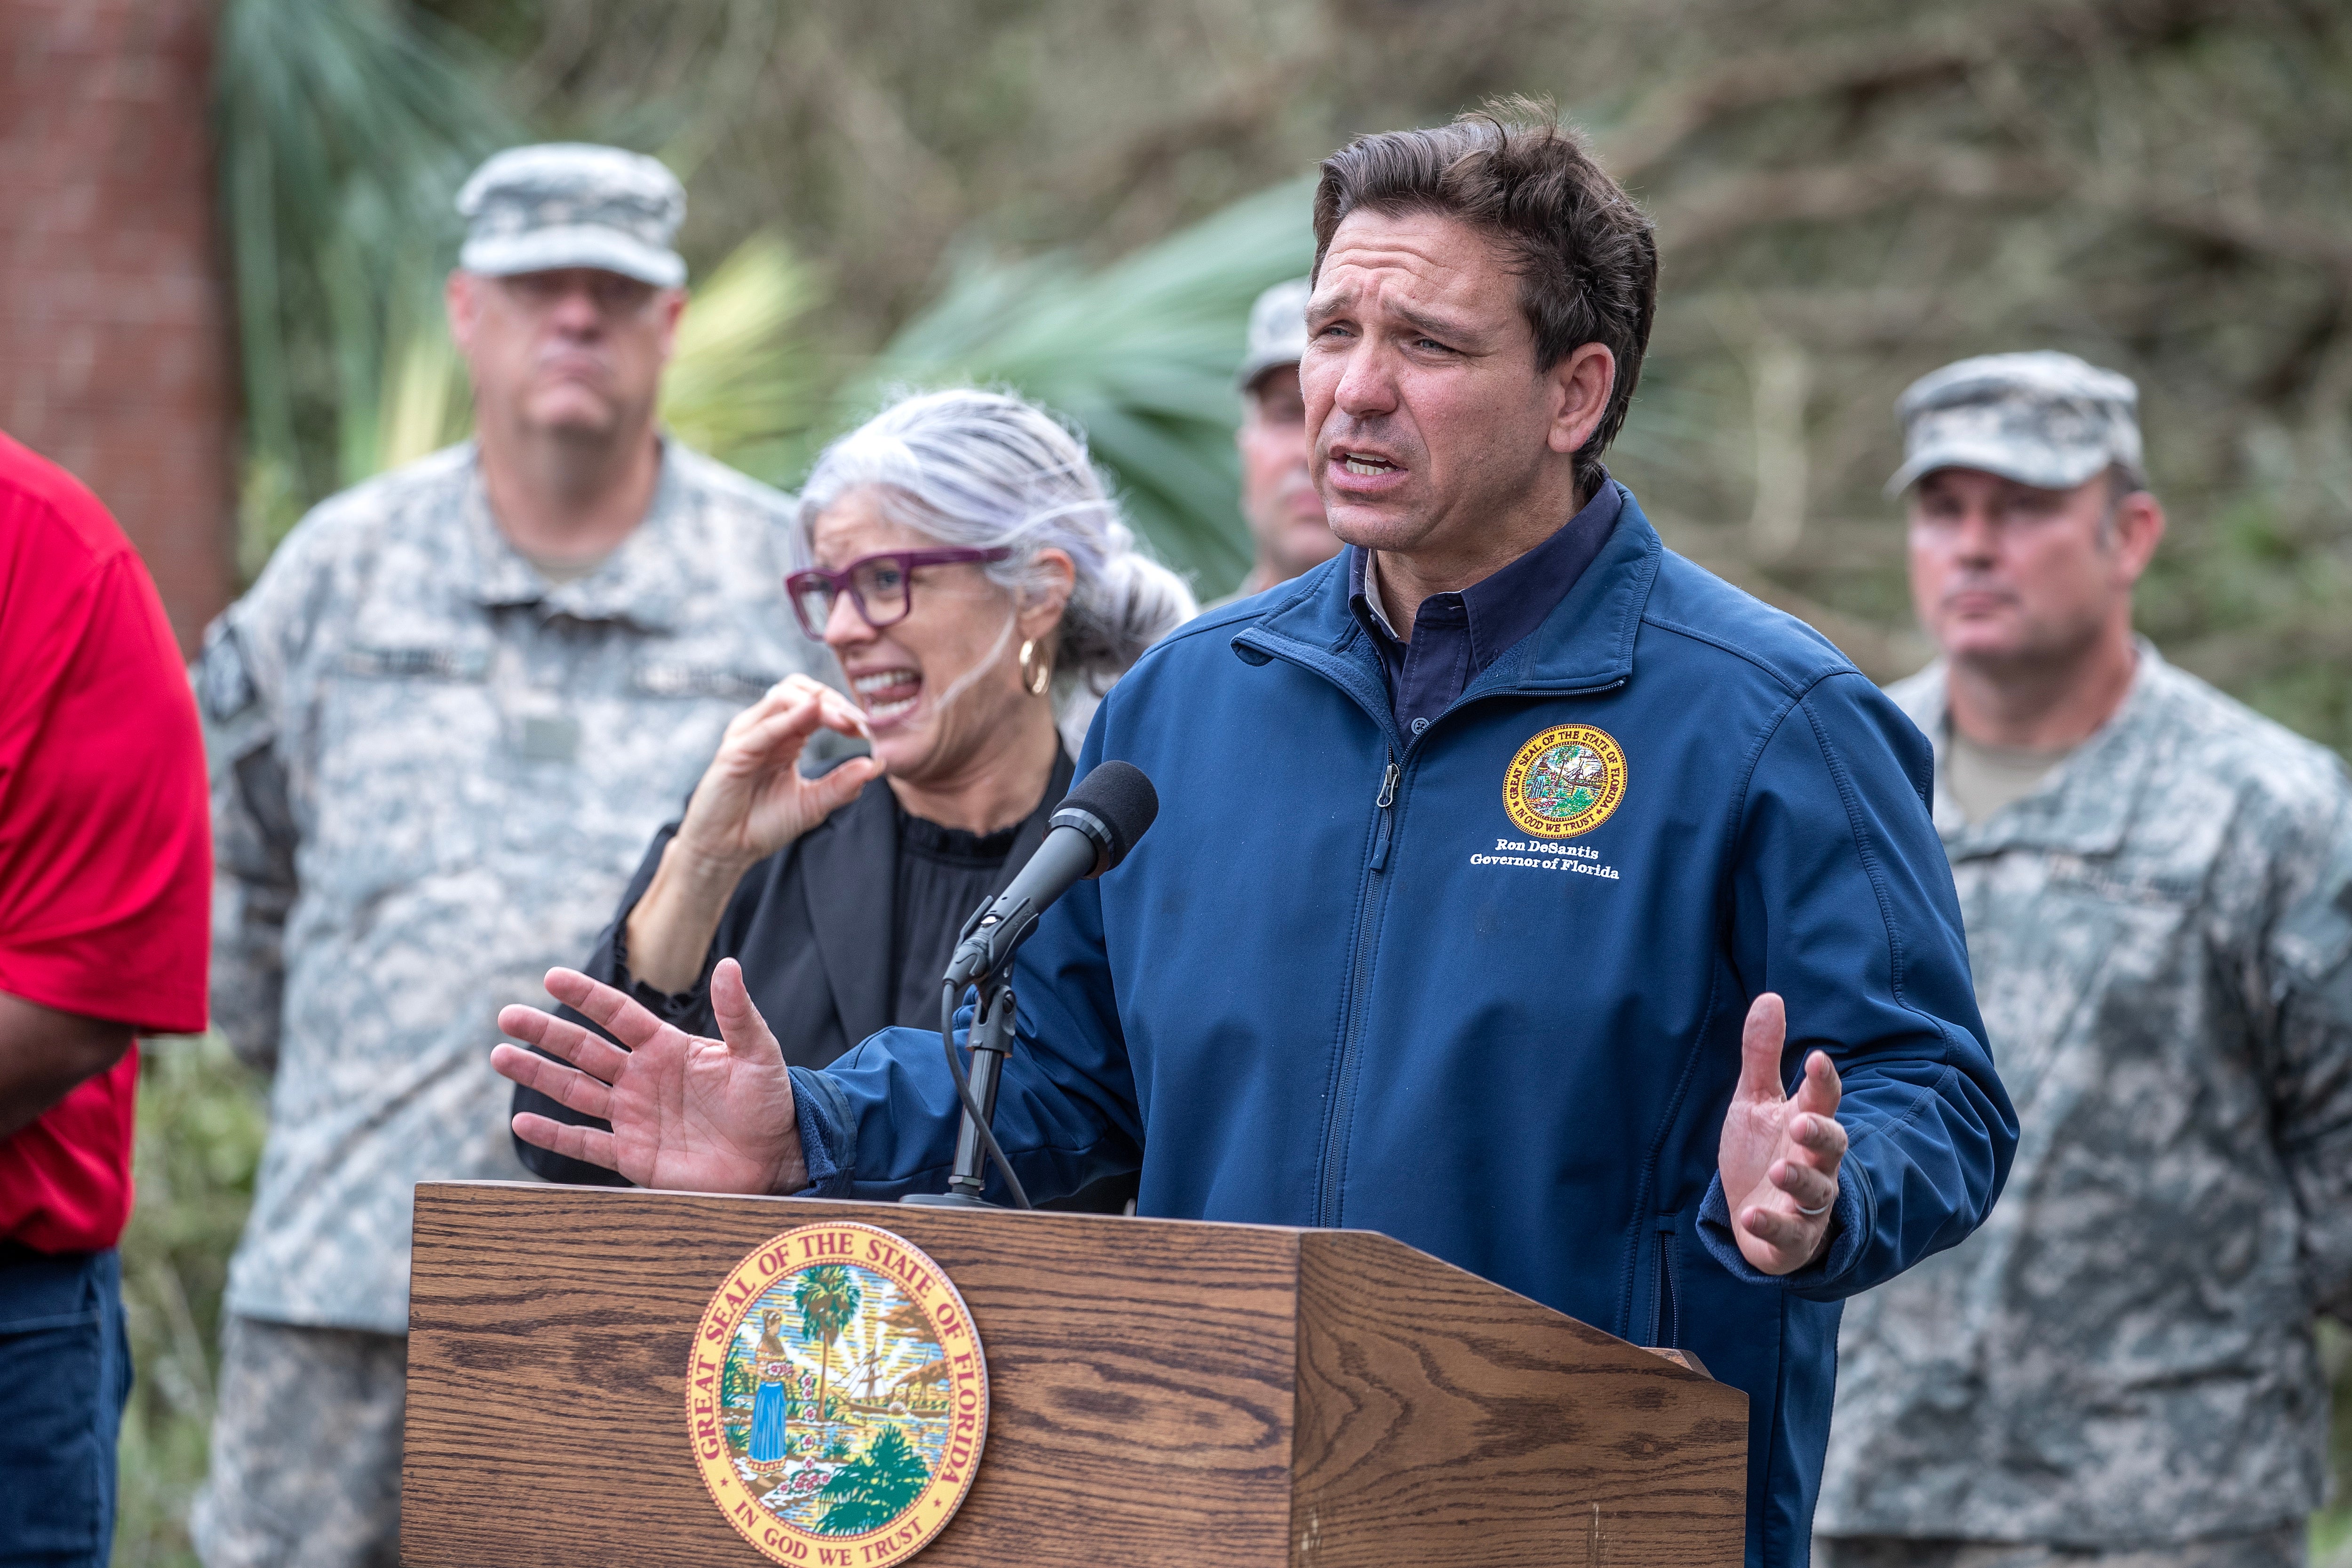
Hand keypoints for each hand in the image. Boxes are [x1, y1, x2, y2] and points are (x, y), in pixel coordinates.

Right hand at [492, 959, 806, 1193]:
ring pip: (575, 1091)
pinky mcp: (632, 1156)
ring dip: (537, 1075)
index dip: (586, 996)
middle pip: (584, 1049)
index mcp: (667, 1047)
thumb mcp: (758, 1053)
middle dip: (545, 1033)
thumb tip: (728, 965)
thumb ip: (738, 1014)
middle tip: (507, 1015)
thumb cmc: (770, 1101)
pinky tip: (522, 1121)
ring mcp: (633, 1116)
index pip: (618, 1014)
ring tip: (499, 1056)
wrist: (777, 1157)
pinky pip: (585, 1144)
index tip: (551, 977)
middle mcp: (642, 1078)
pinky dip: (553, 1135)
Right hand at [675, 674, 879, 870]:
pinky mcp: (733, 752)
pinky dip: (789, 718)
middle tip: (860, 721)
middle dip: (834, 700)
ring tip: (845, 719)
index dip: (844, 709)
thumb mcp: (813, 804)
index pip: (816, 703)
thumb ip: (842, 784)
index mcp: (786, 736)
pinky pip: (763, 728)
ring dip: (818, 703)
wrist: (727, 850)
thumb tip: (877, 765)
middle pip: (800, 690)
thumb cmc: (763, 824)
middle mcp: (766, 729)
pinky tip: (812, 713)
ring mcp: (748, 737)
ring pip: (782, 697)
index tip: (869, 727)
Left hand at [1715, 992, 1846, 1275]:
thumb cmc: (1763, 1151)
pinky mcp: (1789, 1237)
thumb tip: (1771, 996)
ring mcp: (1805, 1202)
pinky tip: (1750, 1215)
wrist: (1755, 1215)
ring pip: (1815, 1191)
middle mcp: (1814, 1162)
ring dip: (1801, 1179)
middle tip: (1803, 1121)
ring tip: (1782, 1167)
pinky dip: (1771, 1225)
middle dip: (1821, 1133)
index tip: (1817, 1059)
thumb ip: (1762, 1054)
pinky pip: (1787, 1233)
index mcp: (1806, 1123)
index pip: (1823, 1100)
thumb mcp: (1756, 1101)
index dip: (1823, 1082)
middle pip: (1831, 1146)